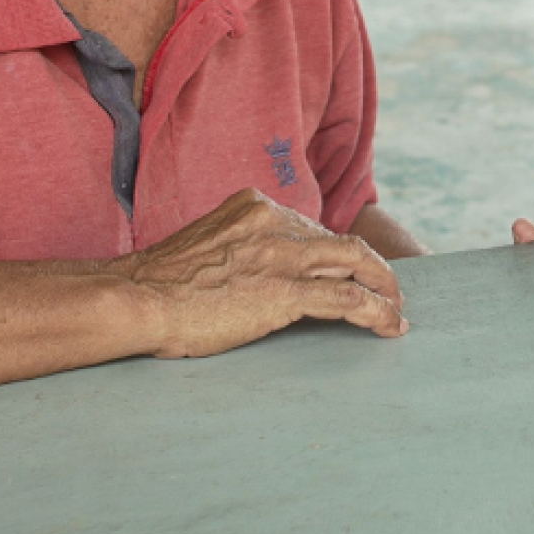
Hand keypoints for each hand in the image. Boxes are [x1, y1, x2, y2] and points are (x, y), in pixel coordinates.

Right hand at [119, 188, 408, 357]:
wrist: (137, 298)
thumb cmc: (160, 284)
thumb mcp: (208, 247)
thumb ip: (241, 249)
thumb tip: (259, 274)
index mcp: (255, 208)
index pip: (314, 230)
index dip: (339, 255)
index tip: (353, 273)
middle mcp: (274, 223)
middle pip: (342, 243)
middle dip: (374, 269)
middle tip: (390, 292)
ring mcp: (282, 256)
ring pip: (355, 264)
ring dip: (384, 289)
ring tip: (396, 311)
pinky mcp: (284, 292)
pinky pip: (346, 299)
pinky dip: (375, 311)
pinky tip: (388, 325)